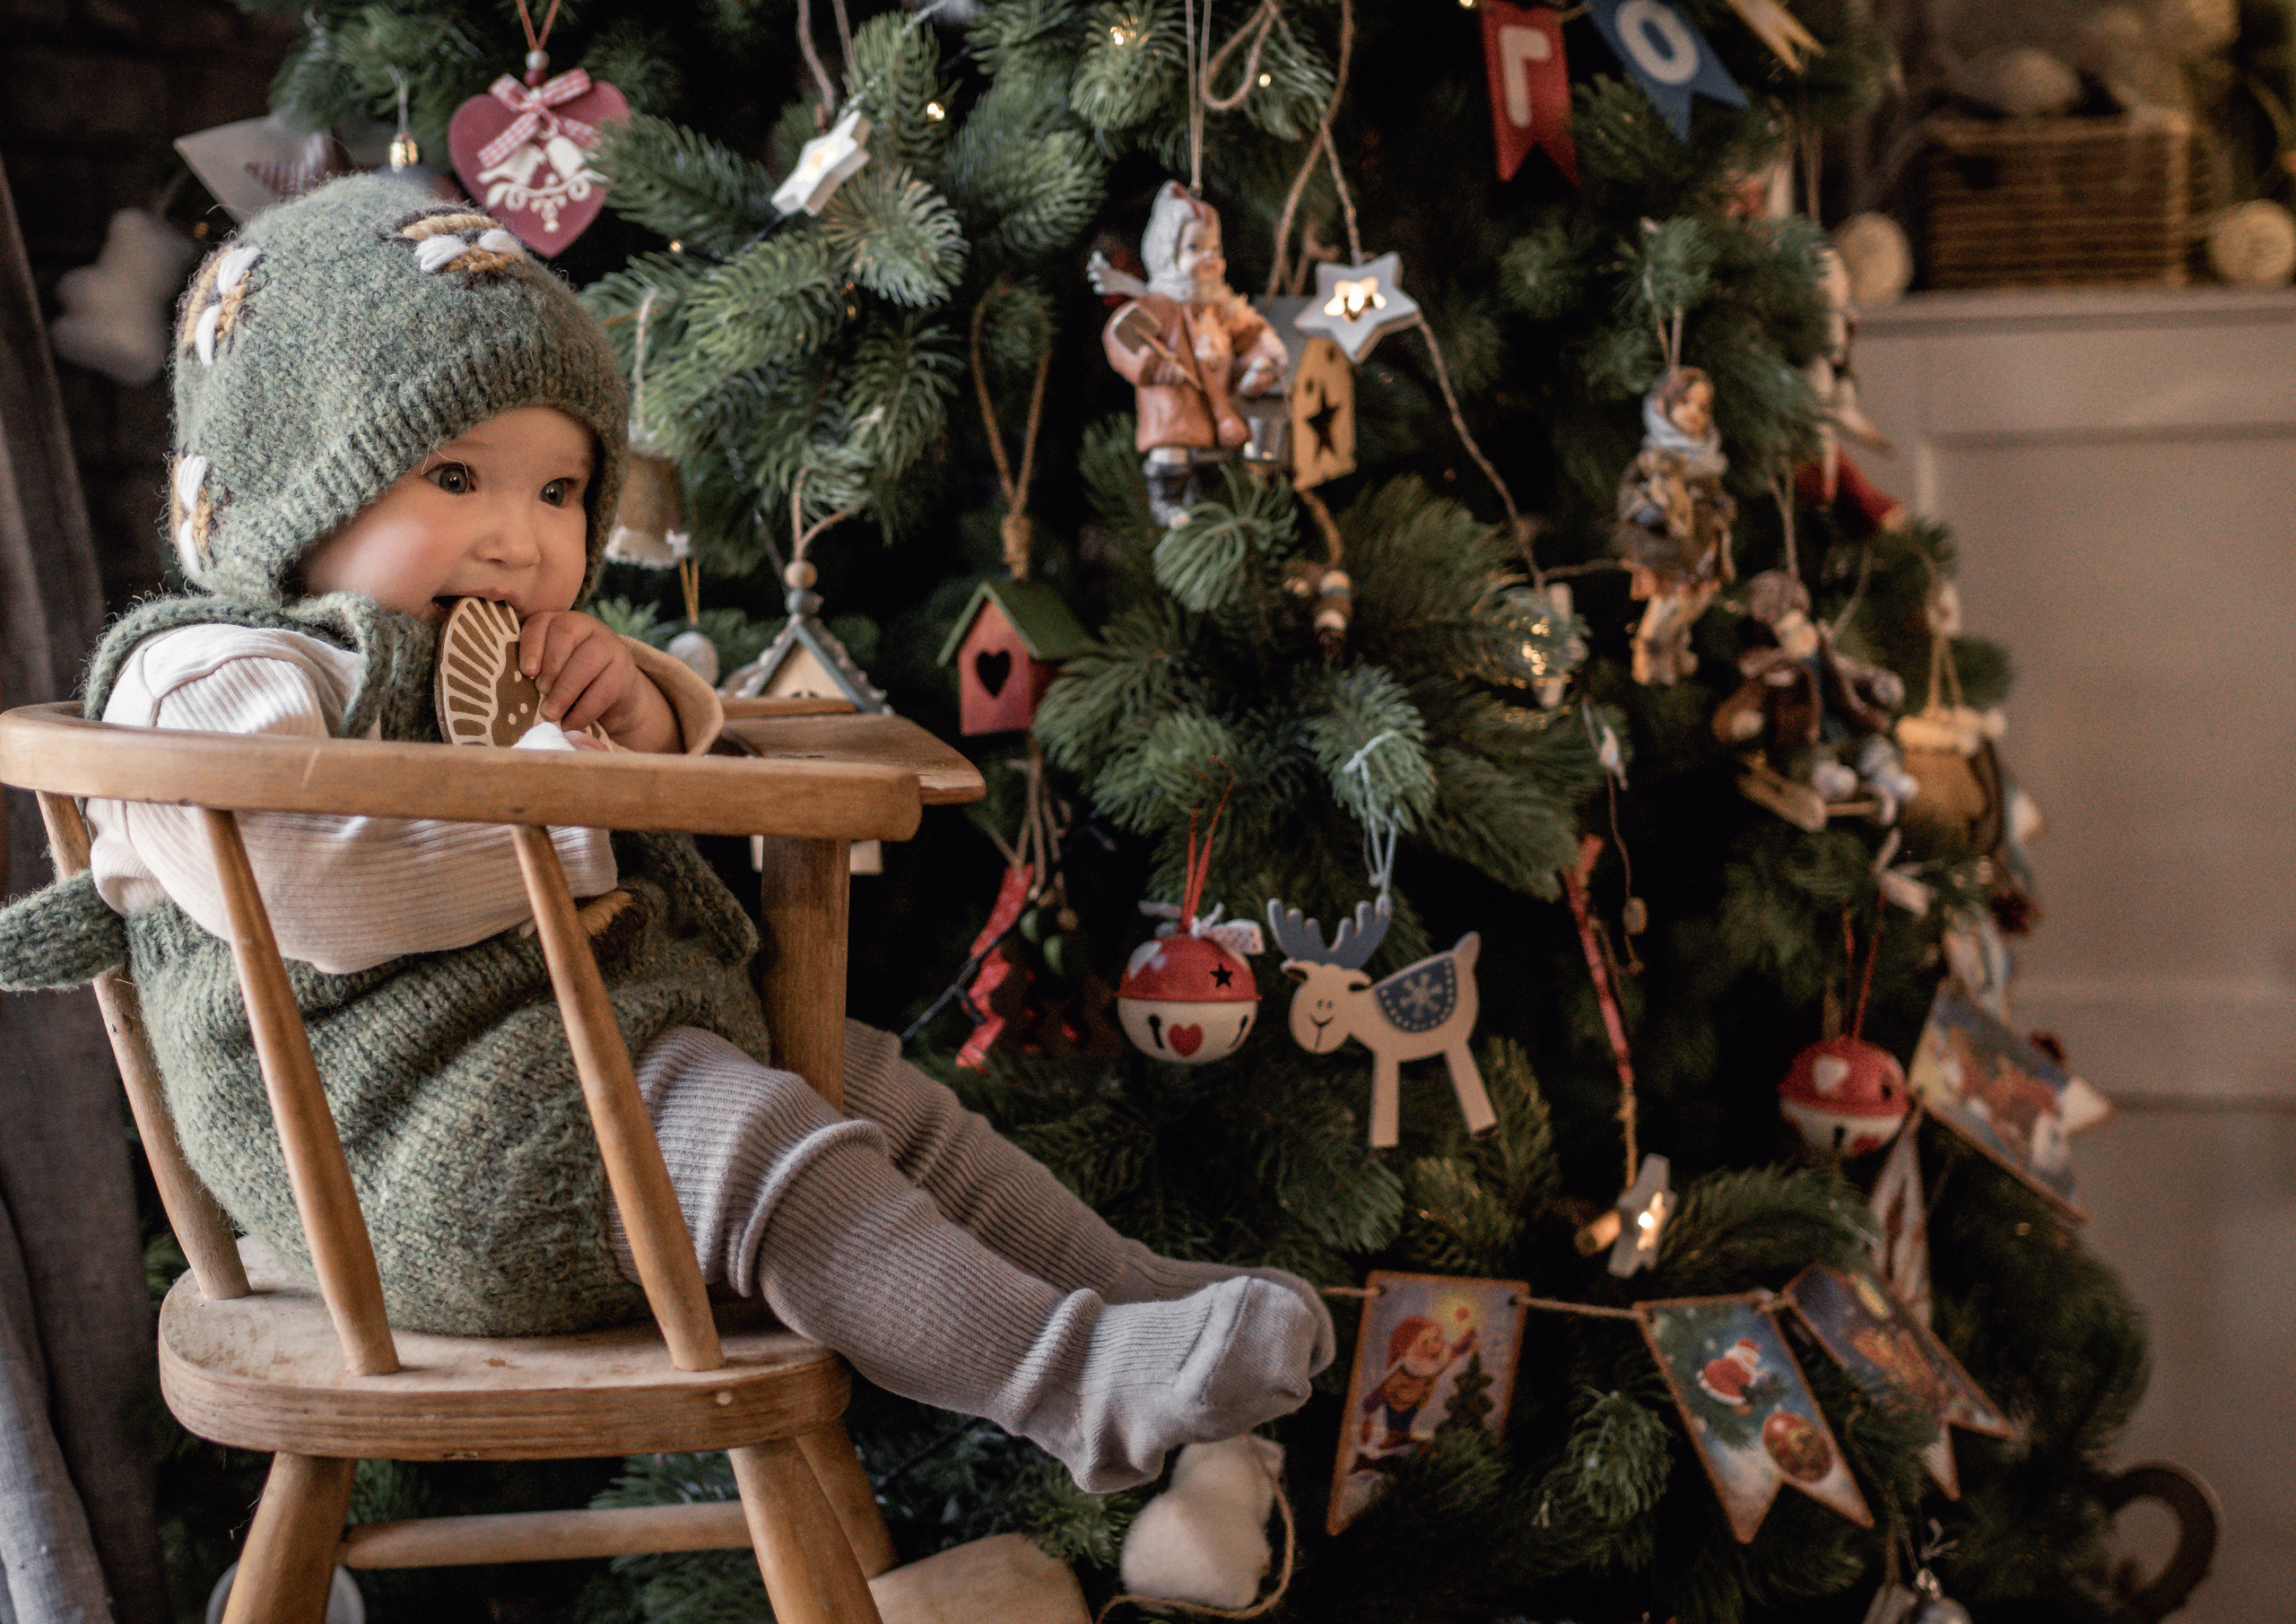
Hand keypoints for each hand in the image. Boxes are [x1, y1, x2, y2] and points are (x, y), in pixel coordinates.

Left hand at [517, 611, 679, 752]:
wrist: (615, 697)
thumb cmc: (571, 683)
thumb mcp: (551, 671)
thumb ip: (535, 670)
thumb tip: (513, 688)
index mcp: (562, 622)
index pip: (542, 621)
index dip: (532, 644)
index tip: (526, 672)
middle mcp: (588, 626)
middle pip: (566, 634)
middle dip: (550, 666)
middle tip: (540, 692)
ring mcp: (610, 646)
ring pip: (586, 661)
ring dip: (565, 690)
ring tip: (551, 714)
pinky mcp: (625, 671)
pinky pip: (603, 689)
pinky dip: (584, 710)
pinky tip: (571, 724)